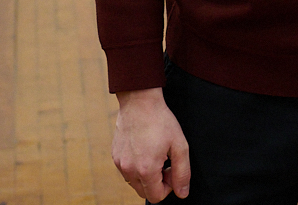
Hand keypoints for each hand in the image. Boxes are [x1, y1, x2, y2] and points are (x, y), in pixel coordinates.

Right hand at [112, 87, 189, 201]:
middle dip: (158, 183)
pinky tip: (145, 149)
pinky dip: (137, 167)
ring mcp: (119, 163)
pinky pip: (127, 171)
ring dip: (147, 175)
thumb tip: (182, 193)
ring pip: (135, 183)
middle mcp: (129, 170)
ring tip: (156, 154)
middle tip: (166, 162)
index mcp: (146, 169)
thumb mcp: (179, 146)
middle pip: (144, 192)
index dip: (169, 187)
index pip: (156, 196)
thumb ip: (182, 172)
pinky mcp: (115, 156)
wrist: (140, 102)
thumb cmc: (161, 121)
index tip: (172, 169)